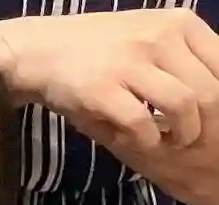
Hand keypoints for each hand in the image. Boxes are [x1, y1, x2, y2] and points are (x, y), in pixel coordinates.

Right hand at [0, 9, 218, 152]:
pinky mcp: (103, 89)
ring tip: (169, 141)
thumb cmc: (99, 50)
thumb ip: (181, 58)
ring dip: (181, 134)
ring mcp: (132, 62)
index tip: (209, 119)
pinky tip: (140, 141)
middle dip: (205, 125)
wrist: (43, 49)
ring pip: (183, 106)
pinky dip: (147, 141)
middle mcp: (161, 37)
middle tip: (189, 138)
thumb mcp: (149, 38)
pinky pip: (142, 123)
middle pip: (209, 90)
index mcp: (179, 23)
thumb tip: (212, 97)